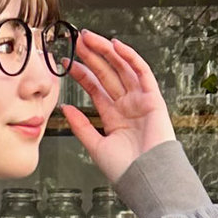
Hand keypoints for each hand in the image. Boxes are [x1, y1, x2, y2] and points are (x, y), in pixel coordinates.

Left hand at [57, 29, 177, 183]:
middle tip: (77, 41)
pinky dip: (129, 58)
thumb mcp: (95, 146)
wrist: (146, 178)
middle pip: (107, 75)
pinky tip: (115, 46)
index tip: (67, 63)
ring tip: (90, 39)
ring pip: (121, 69)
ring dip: (106, 52)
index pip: (96, 90)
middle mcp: (126, 106)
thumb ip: (80, 126)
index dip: (82, 75)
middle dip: (92, 57)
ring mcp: (139, 100)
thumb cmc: (125, 169)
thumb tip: (64, 108)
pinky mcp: (152, 98)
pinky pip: (141, 72)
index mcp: (113, 118)